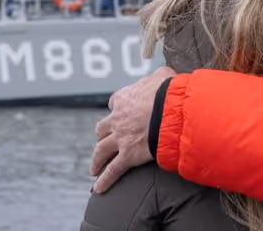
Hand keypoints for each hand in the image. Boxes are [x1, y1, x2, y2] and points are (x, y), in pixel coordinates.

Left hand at [90, 66, 176, 192]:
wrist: (169, 111)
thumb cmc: (168, 92)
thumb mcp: (164, 76)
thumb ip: (161, 75)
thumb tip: (166, 74)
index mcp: (125, 98)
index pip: (115, 102)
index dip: (117, 107)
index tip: (120, 110)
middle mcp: (118, 119)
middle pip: (103, 127)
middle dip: (102, 133)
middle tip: (103, 138)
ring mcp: (120, 138)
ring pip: (101, 149)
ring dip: (96, 159)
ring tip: (94, 167)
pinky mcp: (128, 155)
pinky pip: (113, 170)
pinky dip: (105, 180)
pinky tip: (99, 189)